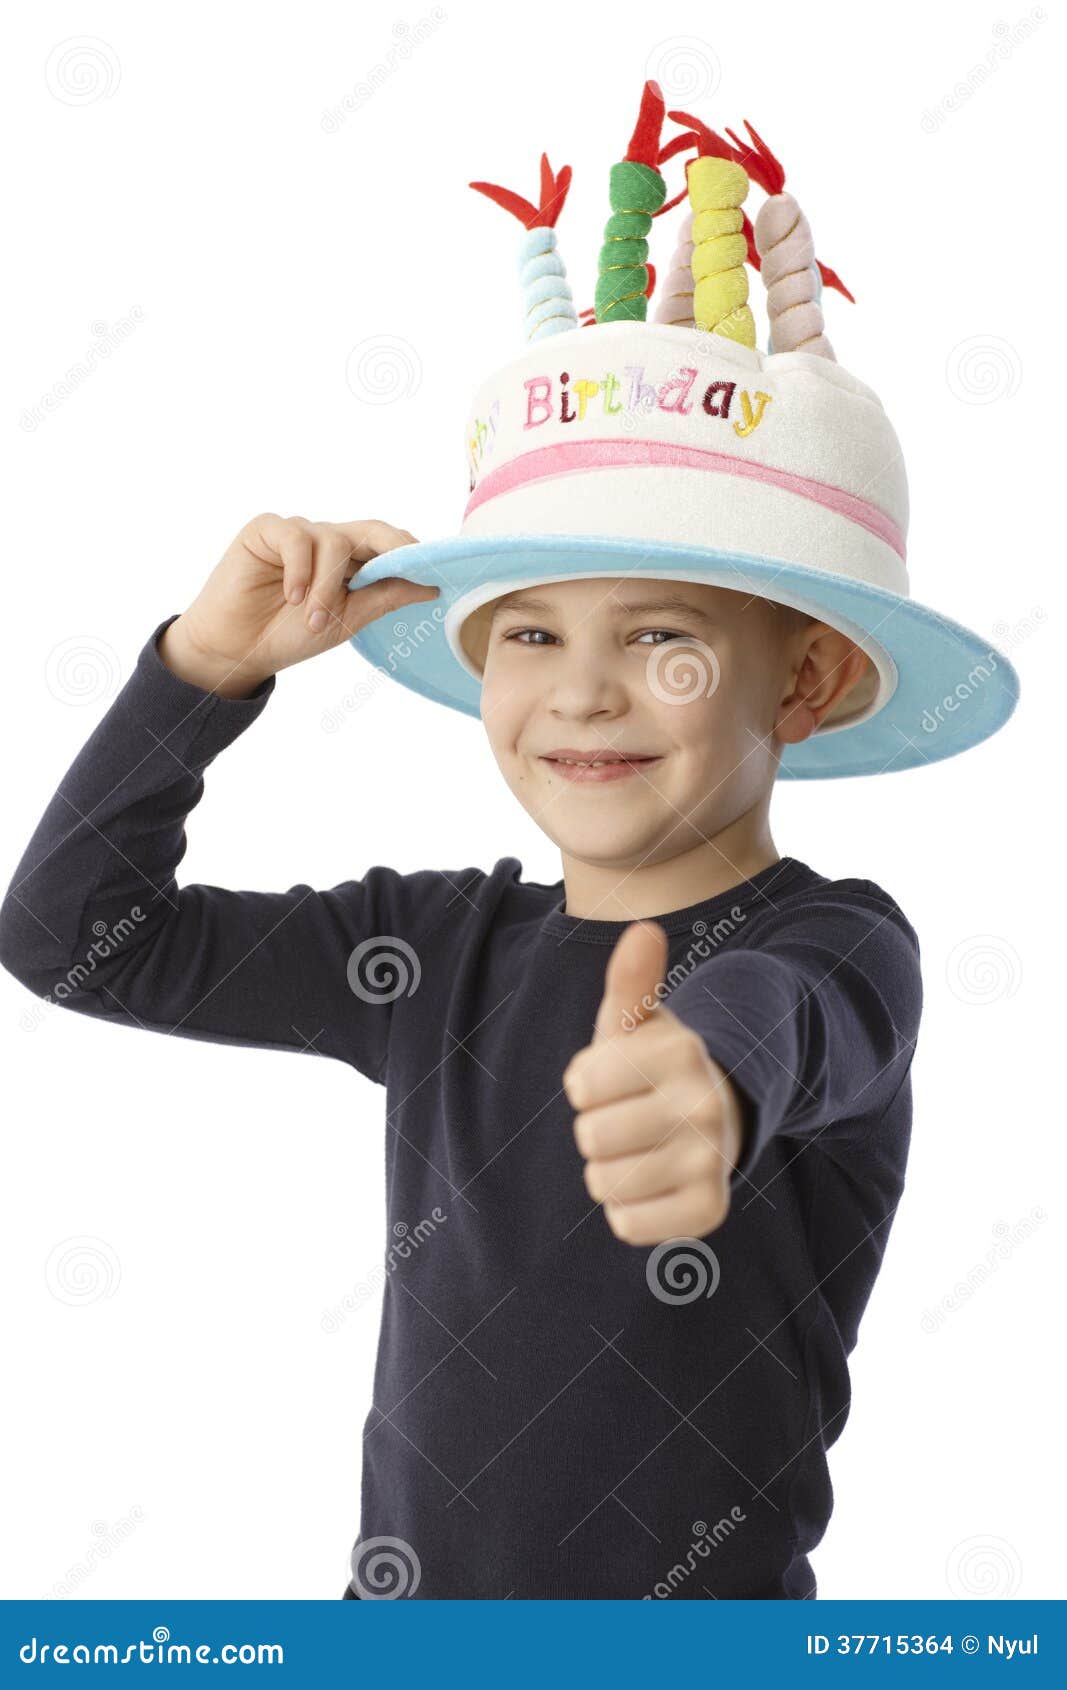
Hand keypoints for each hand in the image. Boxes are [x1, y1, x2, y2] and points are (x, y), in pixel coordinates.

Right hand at [160, 514, 439, 694]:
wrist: (237, 649)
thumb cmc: (289, 634)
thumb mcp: (347, 620)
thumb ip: (384, 598)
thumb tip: (431, 586)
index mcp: (351, 561)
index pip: (388, 546)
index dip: (412, 553)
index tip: (438, 569)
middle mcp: (327, 540)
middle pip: (371, 530)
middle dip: (393, 545)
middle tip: (410, 563)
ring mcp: (298, 533)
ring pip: (333, 542)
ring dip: (328, 586)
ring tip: (314, 621)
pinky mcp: (266, 530)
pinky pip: (296, 538)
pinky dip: (300, 570)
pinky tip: (291, 597)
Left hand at [562, 920, 744, 1245]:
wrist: (717, 1116)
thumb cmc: (655, 1067)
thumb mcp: (639, 1024)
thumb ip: (632, 981)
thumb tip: (643, 929)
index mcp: (680, 1052)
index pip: (581, 1086)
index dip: (585, 1085)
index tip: (613, 1079)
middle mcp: (704, 1104)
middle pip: (591, 1138)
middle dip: (595, 1130)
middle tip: (628, 1118)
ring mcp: (712, 1160)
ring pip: (606, 1183)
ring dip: (608, 1171)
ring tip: (639, 1150)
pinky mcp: (709, 1210)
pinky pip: (627, 1224)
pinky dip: (627, 1210)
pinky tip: (652, 1184)